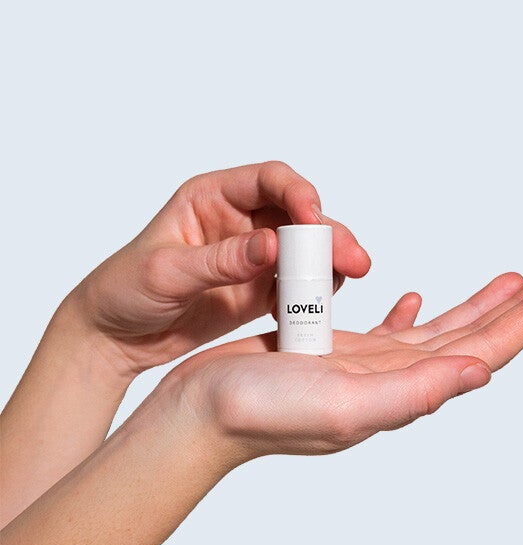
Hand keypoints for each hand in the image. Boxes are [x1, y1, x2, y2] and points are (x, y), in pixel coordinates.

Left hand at [68, 162, 369, 374]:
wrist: (118, 335)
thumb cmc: (126, 290)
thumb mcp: (166, 272)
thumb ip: (221, 260)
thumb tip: (273, 246)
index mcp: (212, 198)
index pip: (269, 181)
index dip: (298, 194)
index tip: (314, 219)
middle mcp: (239, 221)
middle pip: (297, 216)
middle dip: (328, 235)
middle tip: (354, 261)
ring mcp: (252, 257)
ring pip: (304, 251)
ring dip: (328, 264)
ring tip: (344, 283)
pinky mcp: (258, 289)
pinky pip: (296, 285)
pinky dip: (311, 294)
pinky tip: (312, 309)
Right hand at [171, 272, 522, 460]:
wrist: (203, 413)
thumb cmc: (260, 413)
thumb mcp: (342, 405)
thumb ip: (412, 392)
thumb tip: (480, 374)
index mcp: (399, 392)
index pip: (480, 351)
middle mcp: (389, 380)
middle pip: (469, 337)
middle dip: (515, 309)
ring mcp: (362, 365)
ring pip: (435, 330)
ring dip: (473, 306)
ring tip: (506, 283)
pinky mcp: (333, 351)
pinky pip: (386, 330)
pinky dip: (408, 313)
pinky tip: (414, 298)